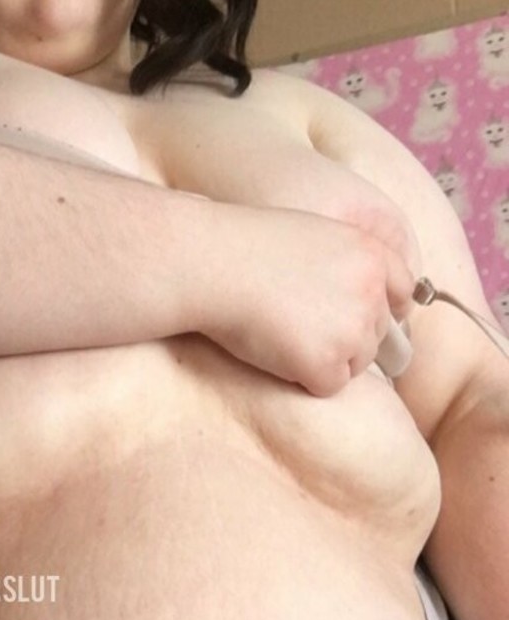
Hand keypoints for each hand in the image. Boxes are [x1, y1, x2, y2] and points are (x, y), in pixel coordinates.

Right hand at [200, 203, 415, 395]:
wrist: (215, 266)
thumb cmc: (248, 247)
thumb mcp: (316, 233)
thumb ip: (347, 263)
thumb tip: (353, 297)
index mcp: (374, 254)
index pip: (404, 294)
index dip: (379, 311)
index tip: (353, 319)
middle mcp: (373, 293)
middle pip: (376, 336)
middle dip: (344, 339)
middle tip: (299, 328)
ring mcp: (352, 330)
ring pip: (355, 365)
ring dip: (324, 361)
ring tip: (284, 337)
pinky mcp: (325, 363)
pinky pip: (328, 386)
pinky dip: (303, 378)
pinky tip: (276, 353)